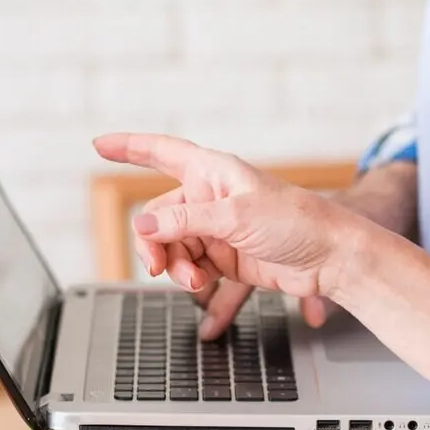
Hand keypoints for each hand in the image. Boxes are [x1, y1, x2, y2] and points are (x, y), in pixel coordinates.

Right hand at [93, 133, 370, 311]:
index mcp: (213, 171)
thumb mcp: (234, 216)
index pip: (161, 152)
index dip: (129, 147)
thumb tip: (142, 227)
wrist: (330, 258)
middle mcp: (210, 197)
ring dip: (175, 266)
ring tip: (196, 280)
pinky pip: (191, 266)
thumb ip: (184, 221)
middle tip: (158, 267)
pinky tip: (203, 284)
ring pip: (172, 247)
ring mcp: (217, 229)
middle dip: (155, 244)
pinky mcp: (226, 257)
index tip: (99, 145)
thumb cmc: (296, 222)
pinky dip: (191, 277)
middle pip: (158, 217)